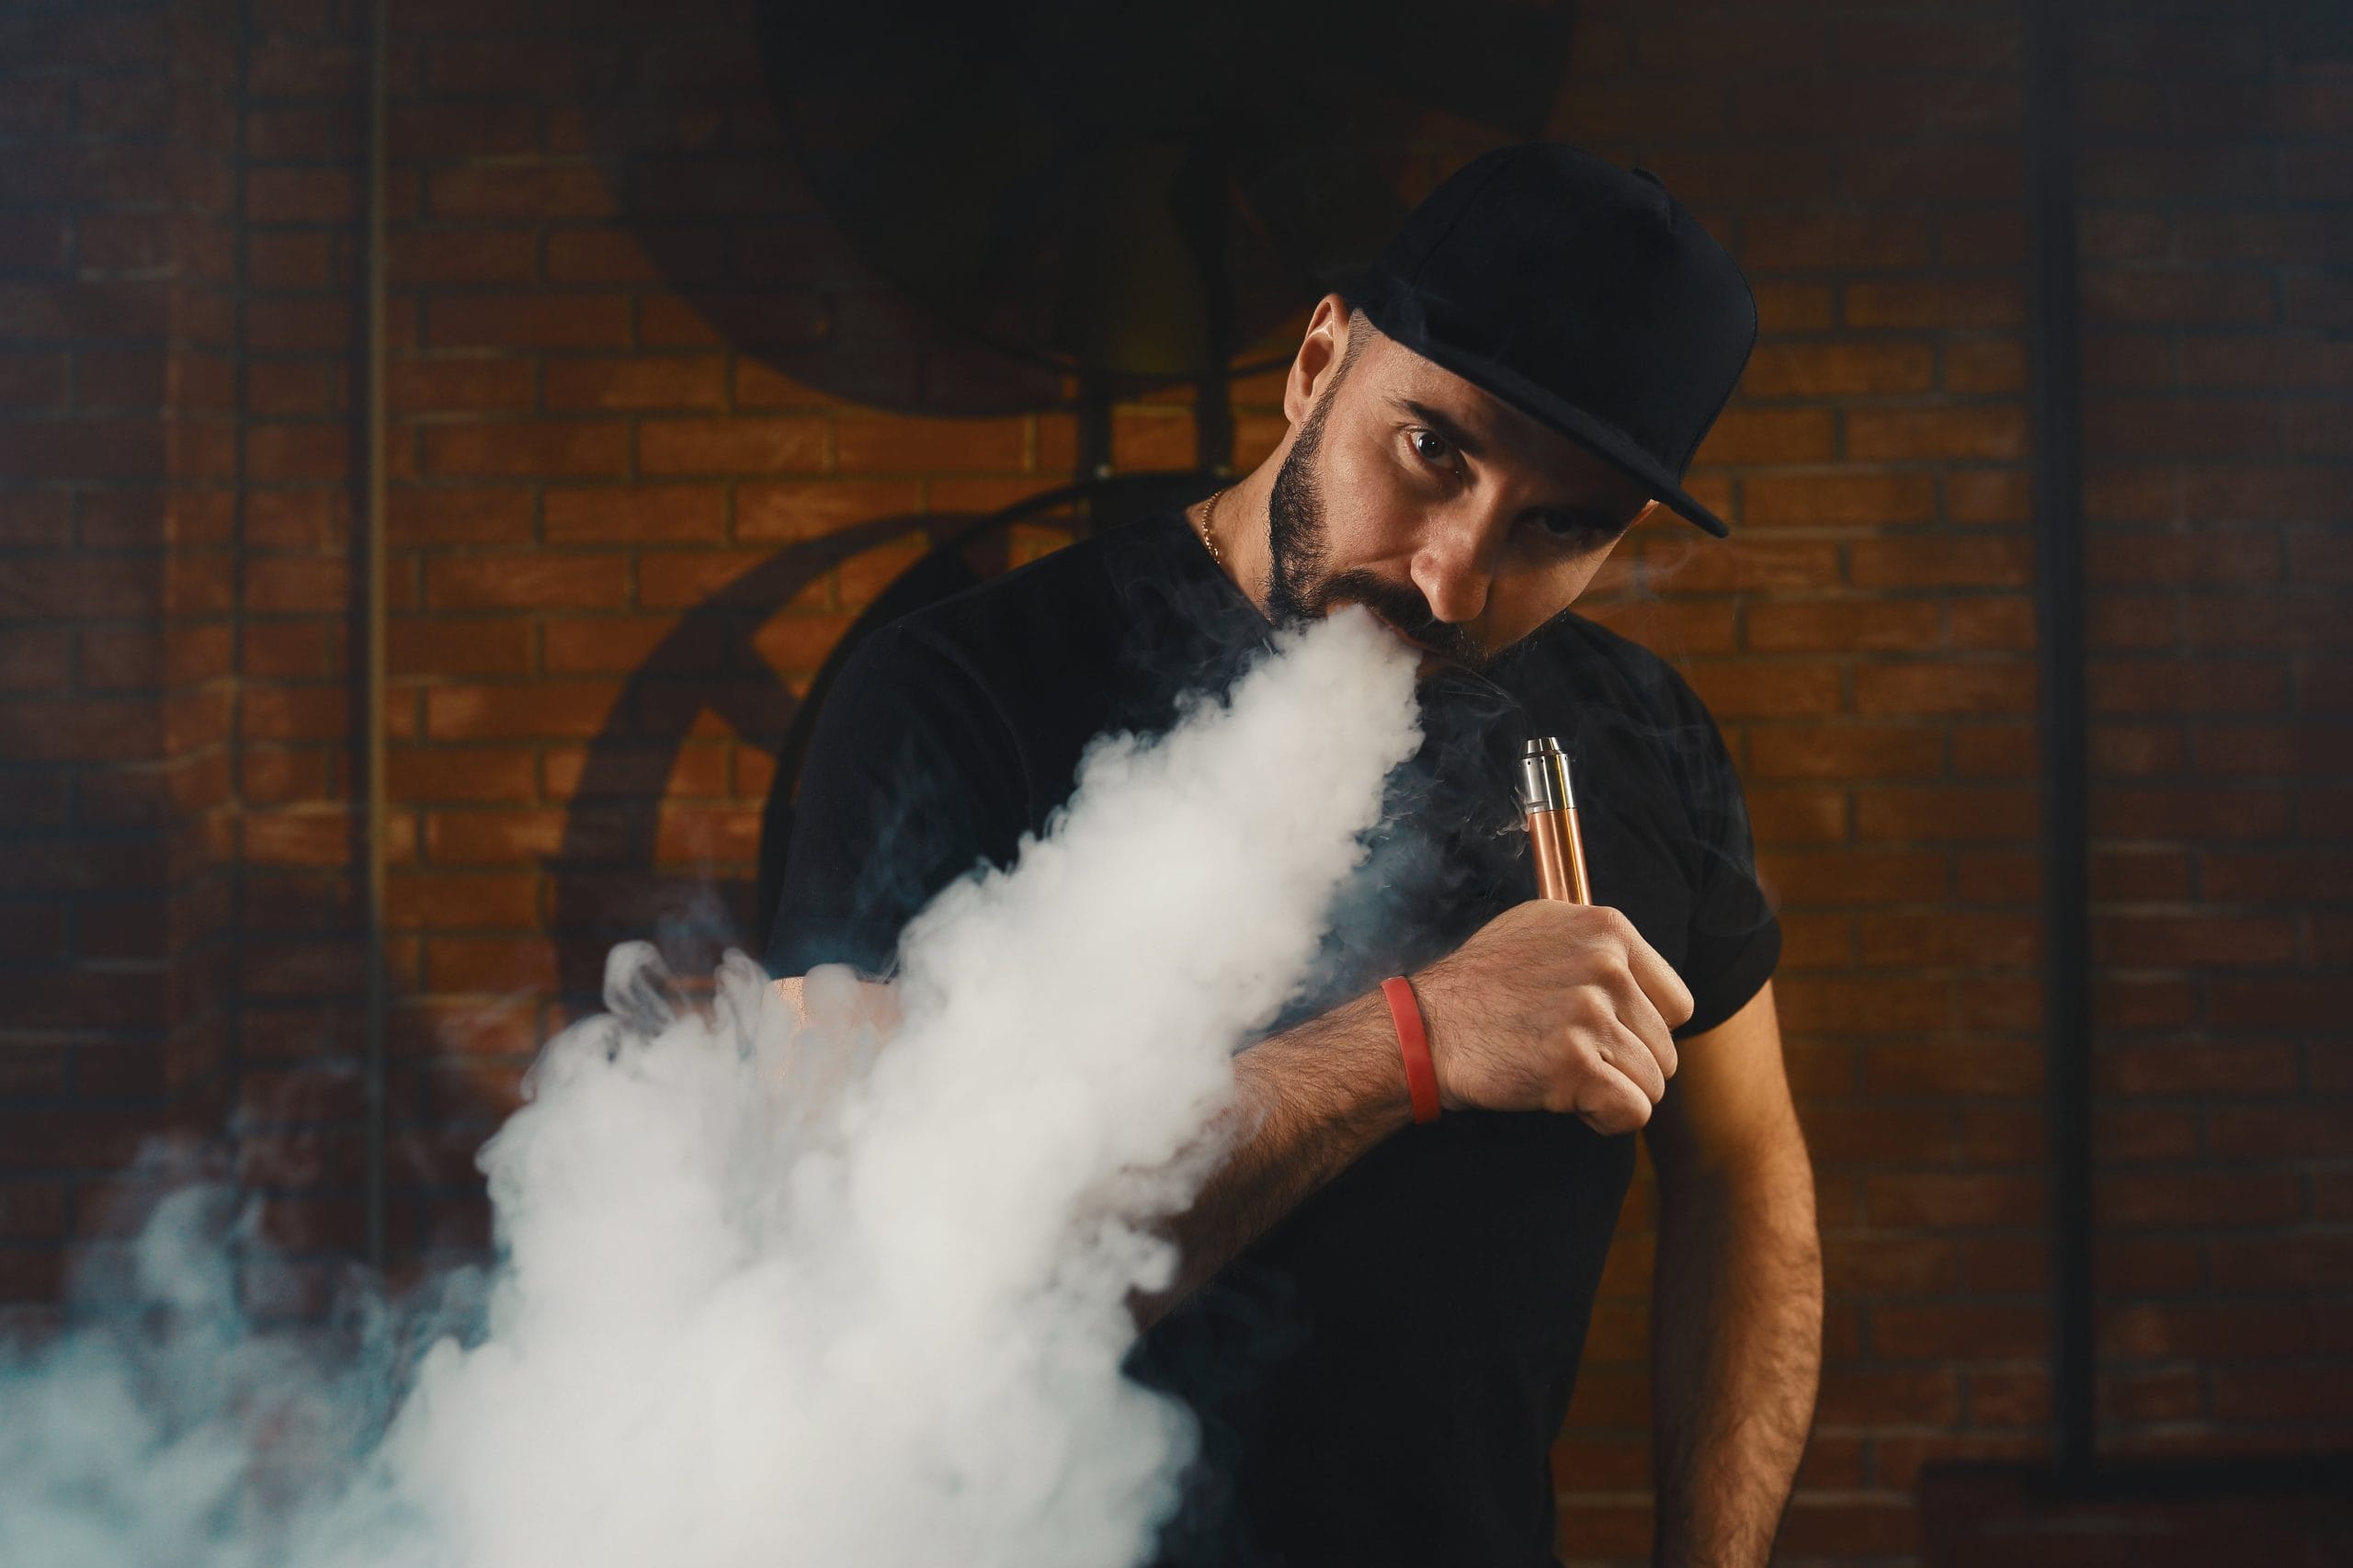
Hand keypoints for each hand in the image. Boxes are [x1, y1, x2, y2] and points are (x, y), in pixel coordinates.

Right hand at [1412, 901, 1694, 1133]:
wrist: (1425, 1028)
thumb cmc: (1480, 984)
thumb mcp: (1539, 929)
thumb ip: (1597, 943)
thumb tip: (1643, 970)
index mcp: (1608, 929)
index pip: (1678, 1001)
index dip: (1643, 1029)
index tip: (1604, 1034)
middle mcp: (1606, 966)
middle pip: (1667, 1047)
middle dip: (1627, 1066)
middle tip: (1575, 1060)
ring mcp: (1590, 1014)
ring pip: (1653, 1082)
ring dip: (1615, 1093)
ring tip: (1567, 1078)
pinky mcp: (1575, 1064)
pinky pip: (1633, 1111)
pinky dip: (1606, 1120)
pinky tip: (1570, 1103)